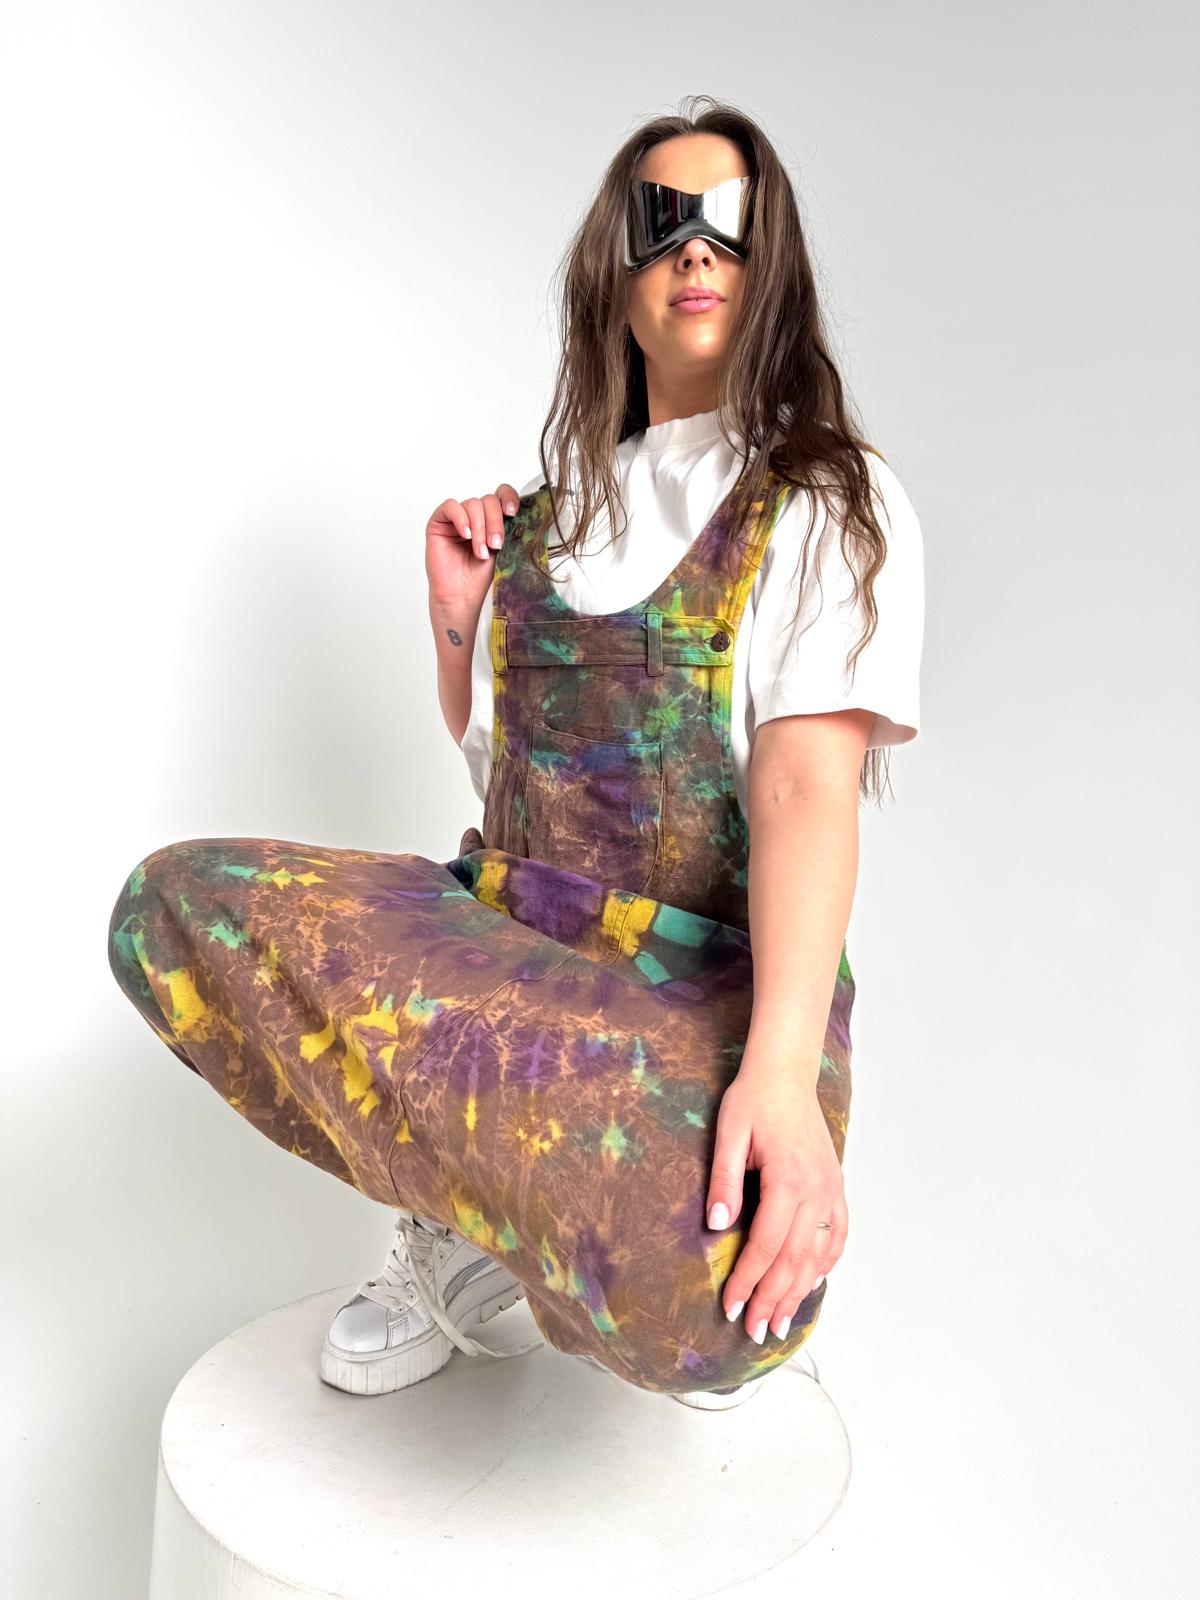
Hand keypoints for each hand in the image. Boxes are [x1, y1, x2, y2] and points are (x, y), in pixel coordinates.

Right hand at [425, 482, 522, 610]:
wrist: (462, 595)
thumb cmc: (480, 576)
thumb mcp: (504, 549)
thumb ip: (510, 528)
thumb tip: (525, 512)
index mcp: (492, 518)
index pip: (501, 494)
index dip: (508, 498)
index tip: (513, 513)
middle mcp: (475, 515)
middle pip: (488, 500)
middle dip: (495, 522)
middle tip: (496, 544)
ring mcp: (456, 517)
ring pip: (472, 504)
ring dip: (479, 528)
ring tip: (480, 551)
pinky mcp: (439, 522)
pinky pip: (450, 507)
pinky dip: (460, 518)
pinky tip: (466, 535)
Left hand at [705, 1056, 847, 1343]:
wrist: (785, 1073)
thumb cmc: (753, 1100)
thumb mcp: (728, 1135)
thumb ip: (724, 1182)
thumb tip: (717, 1228)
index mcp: (787, 1180)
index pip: (766, 1247)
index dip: (747, 1281)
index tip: (730, 1308)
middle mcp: (816, 1191)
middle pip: (794, 1260)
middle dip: (772, 1300)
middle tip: (756, 1332)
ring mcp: (831, 1190)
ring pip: (818, 1255)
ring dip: (799, 1292)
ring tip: (782, 1323)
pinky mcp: (835, 1186)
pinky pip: (838, 1235)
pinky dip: (826, 1264)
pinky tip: (812, 1284)